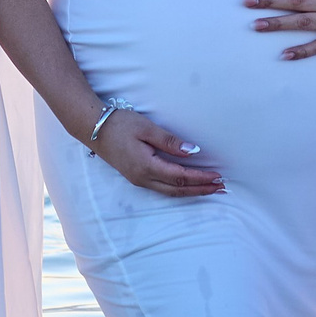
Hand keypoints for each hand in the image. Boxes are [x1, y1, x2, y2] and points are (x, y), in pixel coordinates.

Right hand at [95, 108, 223, 197]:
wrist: (94, 128)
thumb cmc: (121, 124)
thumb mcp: (147, 128)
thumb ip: (170, 142)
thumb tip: (194, 152)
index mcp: (146, 166)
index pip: (180, 176)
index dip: (200, 178)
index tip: (218, 176)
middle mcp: (143, 178)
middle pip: (178, 189)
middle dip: (201, 189)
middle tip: (222, 188)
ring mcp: (139, 180)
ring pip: (171, 192)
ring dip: (192, 191)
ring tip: (210, 189)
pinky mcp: (137, 177)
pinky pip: (163, 188)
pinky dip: (180, 188)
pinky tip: (188, 185)